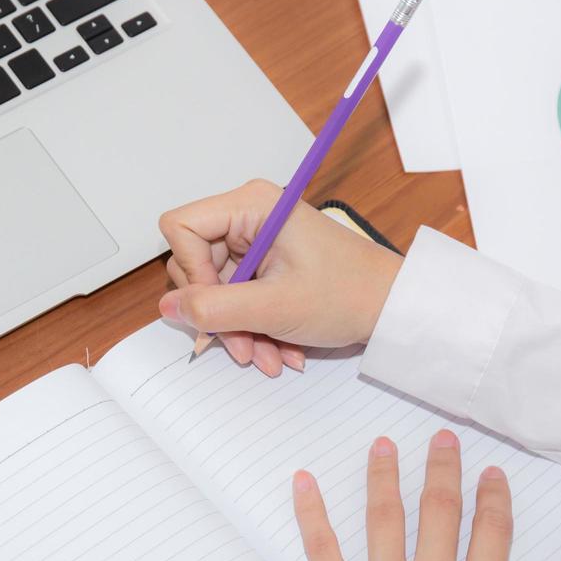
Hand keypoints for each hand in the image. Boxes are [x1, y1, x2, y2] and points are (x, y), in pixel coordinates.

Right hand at [157, 180, 403, 374]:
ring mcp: (257, 241)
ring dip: (237, 328)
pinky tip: (278, 347)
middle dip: (217, 312)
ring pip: (216, 287)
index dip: (190, 271)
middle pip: (196, 262)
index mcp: (252, 205)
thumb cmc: (350, 293)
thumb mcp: (274, 308)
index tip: (215, 305)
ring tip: (267, 354)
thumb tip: (168, 306)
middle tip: (242, 345)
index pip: (181, 227)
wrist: (392, 307)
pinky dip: (252, 326)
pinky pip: (237, 296)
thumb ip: (214, 308)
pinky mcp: (265, 263)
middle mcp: (250, 216)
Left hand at [293, 431, 516, 560]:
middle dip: (444, 468)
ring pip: (385, 516)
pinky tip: (302, 482)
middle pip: (442, 510)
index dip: (494, 499)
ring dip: (384, 475)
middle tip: (441, 438)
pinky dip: (309, 511)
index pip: (493, 534)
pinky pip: (322, 548)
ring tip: (383, 446)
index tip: (492, 474)